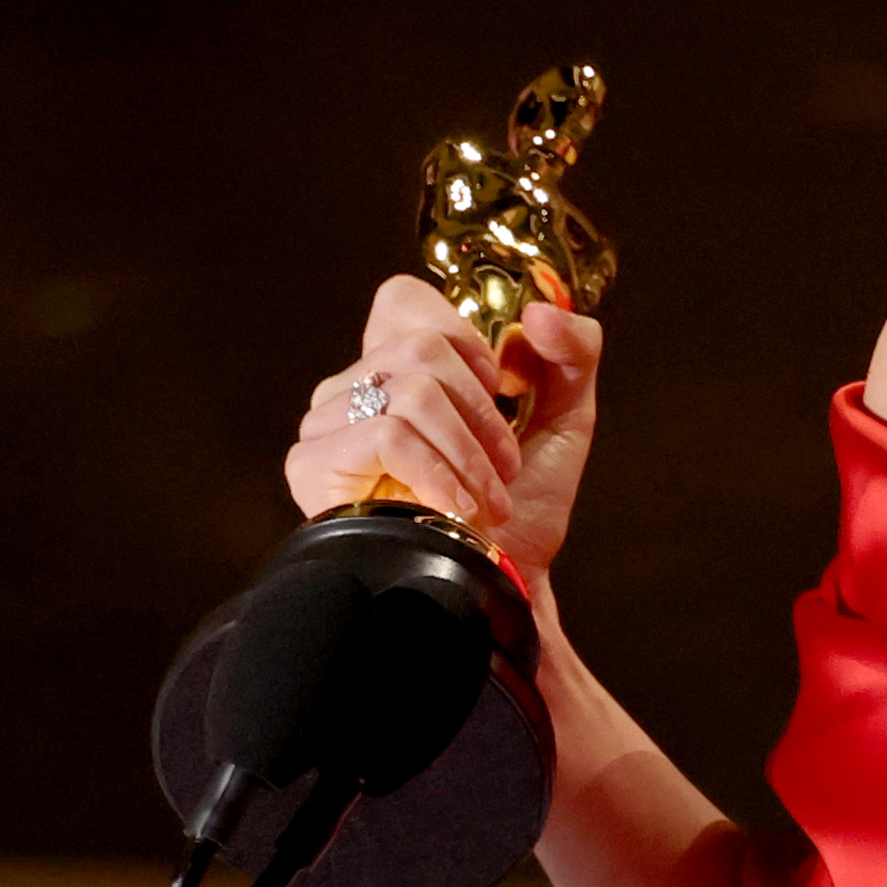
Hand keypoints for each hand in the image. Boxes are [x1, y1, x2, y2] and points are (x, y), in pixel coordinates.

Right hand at [282, 276, 603, 580]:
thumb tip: (537, 313)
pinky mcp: (313, 464)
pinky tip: (457, 508)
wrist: (499, 587)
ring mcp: (327, 423)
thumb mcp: (567, 418)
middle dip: (482, 412)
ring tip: (487, 498)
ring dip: (469, 452)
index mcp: (400, 367)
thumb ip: (574, 350)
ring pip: (410, 390)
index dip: (464, 339)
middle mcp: (355, 387)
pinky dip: (439, 472)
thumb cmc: (523, 511)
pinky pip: (387, 434)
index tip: (498, 392)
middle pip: (421, 346)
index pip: (403, 299)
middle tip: (505, 465)